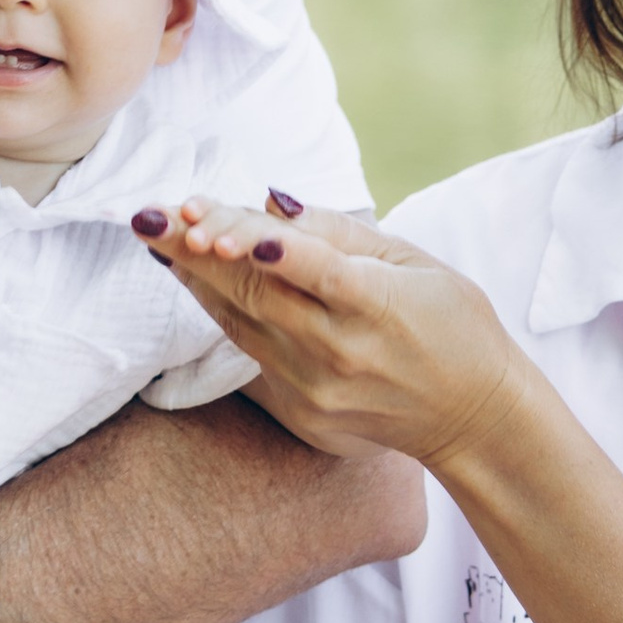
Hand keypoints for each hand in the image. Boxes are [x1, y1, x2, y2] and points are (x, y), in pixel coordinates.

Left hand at [150, 199, 525, 477]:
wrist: (474, 420)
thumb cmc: (453, 326)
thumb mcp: (414, 263)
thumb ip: (341, 233)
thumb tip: (273, 203)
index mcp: (378, 306)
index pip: (312, 270)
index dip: (259, 245)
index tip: (207, 219)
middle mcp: (340, 351)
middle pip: (255, 293)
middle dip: (195, 249)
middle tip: (148, 213)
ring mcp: (316, 388)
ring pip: (239, 322)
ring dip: (193, 276)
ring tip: (154, 234)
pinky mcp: (303, 414)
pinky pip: (250, 351)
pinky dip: (220, 309)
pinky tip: (191, 275)